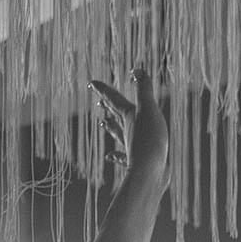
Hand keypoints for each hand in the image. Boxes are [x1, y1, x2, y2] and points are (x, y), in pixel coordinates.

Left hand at [90, 71, 168, 193]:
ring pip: (118, 134)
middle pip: (115, 115)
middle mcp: (127, 131)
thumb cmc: (149, 140)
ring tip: (102, 122)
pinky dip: (115, 155)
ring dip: (110, 127)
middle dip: (108, 106)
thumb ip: (144, 89)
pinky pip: (122, 157)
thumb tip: (136, 70)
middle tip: (98, 101)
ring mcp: (130, 147)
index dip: (103, 90)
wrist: (149, 172)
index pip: (114, 99)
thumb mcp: (148, 109)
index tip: (91, 83)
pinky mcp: (135, 162)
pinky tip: (109, 156)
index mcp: (129, 116)